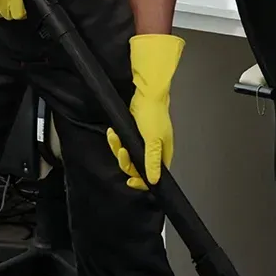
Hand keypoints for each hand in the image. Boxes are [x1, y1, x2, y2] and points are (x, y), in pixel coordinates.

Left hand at [109, 35, 184, 189]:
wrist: (146, 93)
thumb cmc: (153, 115)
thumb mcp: (153, 140)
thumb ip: (153, 162)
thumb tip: (154, 181)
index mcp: (163, 154)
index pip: (154, 176)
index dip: (142, 181)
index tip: (130, 182)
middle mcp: (154, 151)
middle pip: (137, 167)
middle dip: (126, 161)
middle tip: (122, 151)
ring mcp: (143, 142)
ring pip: (128, 155)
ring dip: (118, 148)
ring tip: (114, 136)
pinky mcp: (134, 134)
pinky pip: (122, 144)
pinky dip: (116, 140)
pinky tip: (112, 132)